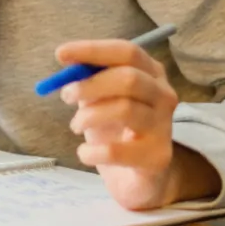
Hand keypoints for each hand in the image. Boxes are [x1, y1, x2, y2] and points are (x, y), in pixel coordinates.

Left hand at [58, 38, 219, 209]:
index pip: (127, 52)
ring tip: (76, 125)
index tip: (60, 54)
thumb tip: (66, 59)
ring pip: (125, 110)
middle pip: (129, 78)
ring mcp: (164, 127)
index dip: (92, 50)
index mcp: (150, 73)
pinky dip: (92, 151)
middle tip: (65, 95)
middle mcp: (164, 96)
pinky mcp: (158, 158)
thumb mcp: (100, 96)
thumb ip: (87, 77)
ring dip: (88, 116)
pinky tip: (85, 152)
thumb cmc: (115, 126)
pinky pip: (118, 151)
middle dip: (90, 84)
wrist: (137, 175)